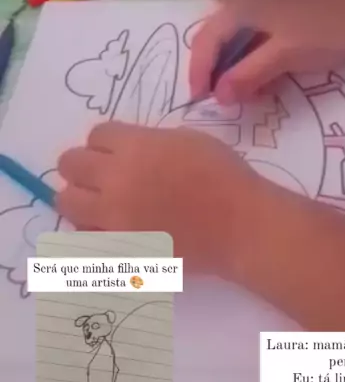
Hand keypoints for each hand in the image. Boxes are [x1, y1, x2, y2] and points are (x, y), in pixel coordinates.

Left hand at [56, 121, 258, 273]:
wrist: (239, 224)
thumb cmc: (223, 174)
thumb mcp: (187, 139)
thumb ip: (149, 141)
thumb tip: (129, 151)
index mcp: (134, 147)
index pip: (95, 135)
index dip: (107, 141)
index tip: (118, 149)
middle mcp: (115, 179)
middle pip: (71, 164)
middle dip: (83, 164)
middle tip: (99, 173)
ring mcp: (113, 217)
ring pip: (67, 202)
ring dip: (79, 196)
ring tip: (99, 201)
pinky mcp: (119, 247)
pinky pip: (85, 237)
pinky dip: (92, 230)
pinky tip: (110, 227)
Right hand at [189, 5, 344, 103]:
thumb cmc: (333, 19)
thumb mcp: (289, 51)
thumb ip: (251, 73)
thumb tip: (220, 96)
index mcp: (242, 0)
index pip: (207, 38)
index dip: (200, 70)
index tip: (201, 100)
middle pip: (221, 34)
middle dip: (220, 69)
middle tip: (228, 101)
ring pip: (243, 35)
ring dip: (240, 64)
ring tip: (251, 94)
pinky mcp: (292, 7)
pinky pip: (263, 32)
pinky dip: (260, 55)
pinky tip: (271, 74)